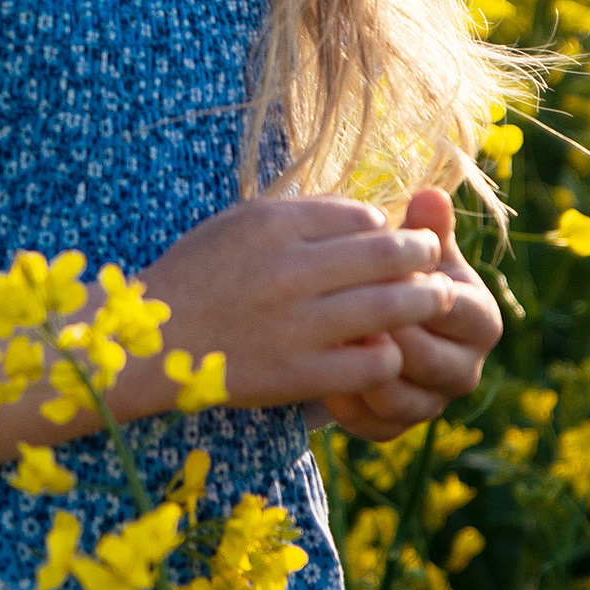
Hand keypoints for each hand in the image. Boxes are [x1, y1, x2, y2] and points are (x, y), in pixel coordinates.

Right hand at [135, 193, 467, 424]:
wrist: (153, 343)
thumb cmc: (198, 276)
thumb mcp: (240, 224)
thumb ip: (301, 216)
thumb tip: (369, 218)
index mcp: (273, 225)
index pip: (361, 216)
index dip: (386, 227)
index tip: (390, 238)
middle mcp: (288, 270)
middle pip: (387, 254)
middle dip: (422, 254)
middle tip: (436, 258)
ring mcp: (296, 324)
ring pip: (390, 306)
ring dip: (424, 300)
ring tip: (437, 298)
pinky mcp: (298, 374)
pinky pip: (371, 361)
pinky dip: (390, 353)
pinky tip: (390, 349)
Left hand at [319, 185, 501, 441]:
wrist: (375, 321)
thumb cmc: (396, 276)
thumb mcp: (411, 251)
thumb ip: (424, 228)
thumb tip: (432, 194)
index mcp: (480, 320)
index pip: (455, 311)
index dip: (414, 294)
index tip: (376, 276)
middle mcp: (466, 368)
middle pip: (430, 362)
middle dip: (387, 339)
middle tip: (343, 316)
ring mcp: (434, 403)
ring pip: (403, 401)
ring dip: (363, 373)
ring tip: (329, 344)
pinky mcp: (399, 428)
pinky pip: (375, 425)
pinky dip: (347, 403)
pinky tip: (318, 374)